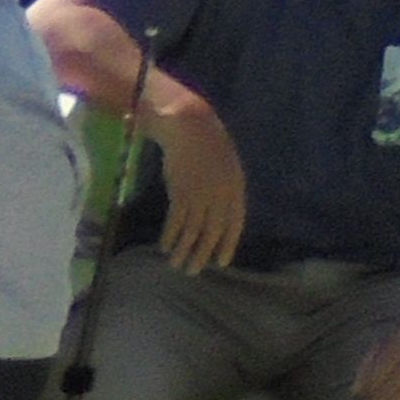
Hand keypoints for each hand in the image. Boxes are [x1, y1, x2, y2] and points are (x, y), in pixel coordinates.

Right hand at [147, 87, 245, 272]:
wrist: (190, 127)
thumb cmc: (206, 144)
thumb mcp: (224, 167)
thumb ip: (224, 190)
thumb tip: (216, 216)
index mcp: (235, 187)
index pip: (234, 223)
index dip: (227, 245)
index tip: (220, 263)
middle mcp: (220, 194)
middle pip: (212, 232)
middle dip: (202, 254)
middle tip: (192, 272)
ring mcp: (201, 194)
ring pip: (193, 231)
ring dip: (183, 250)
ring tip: (175, 265)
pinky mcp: (181, 193)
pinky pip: (176, 222)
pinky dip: (170, 236)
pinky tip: (164, 246)